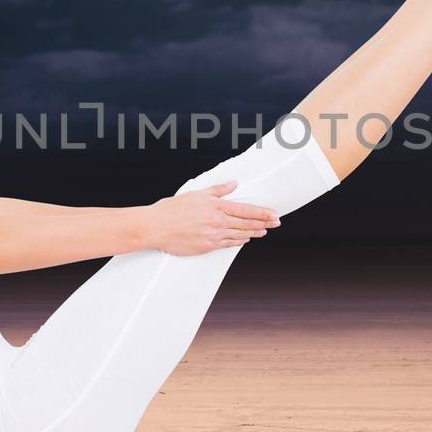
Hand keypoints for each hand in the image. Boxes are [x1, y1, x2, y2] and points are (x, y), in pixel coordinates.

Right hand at [144, 182, 280, 255]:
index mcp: (215, 206)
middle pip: (246, 223)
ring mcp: (213, 235)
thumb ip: (217, 190)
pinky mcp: (206, 247)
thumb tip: (233, 184)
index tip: (274, 214)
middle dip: (264, 223)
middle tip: (276, 223)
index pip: (245, 210)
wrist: (155, 227)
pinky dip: (238, 242)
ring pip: (239, 235)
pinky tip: (244, 240)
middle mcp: (217, 221)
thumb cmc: (171, 209)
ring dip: (253, 233)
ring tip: (263, 232)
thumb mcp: (196, 194)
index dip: (262, 213)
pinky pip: (227, 245)